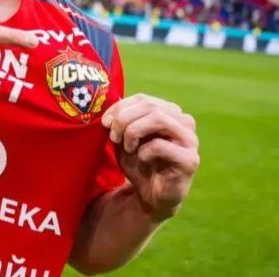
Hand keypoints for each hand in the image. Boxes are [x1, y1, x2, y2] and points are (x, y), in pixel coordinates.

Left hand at [102, 94, 199, 220]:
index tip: (104, 122)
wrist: (149, 195)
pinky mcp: (190, 160)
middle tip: (113, 136)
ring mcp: (190, 140)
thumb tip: (110, 109)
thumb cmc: (138, 162)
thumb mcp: (124, 137)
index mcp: (169, 112)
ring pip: (158, 119)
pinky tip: (142, 159)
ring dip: (134, 131)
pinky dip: (144, 150)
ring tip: (126, 146)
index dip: (120, 107)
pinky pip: (161, 145)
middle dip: (124, 119)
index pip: (143, 99)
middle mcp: (184, 122)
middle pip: (150, 106)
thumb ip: (120, 120)